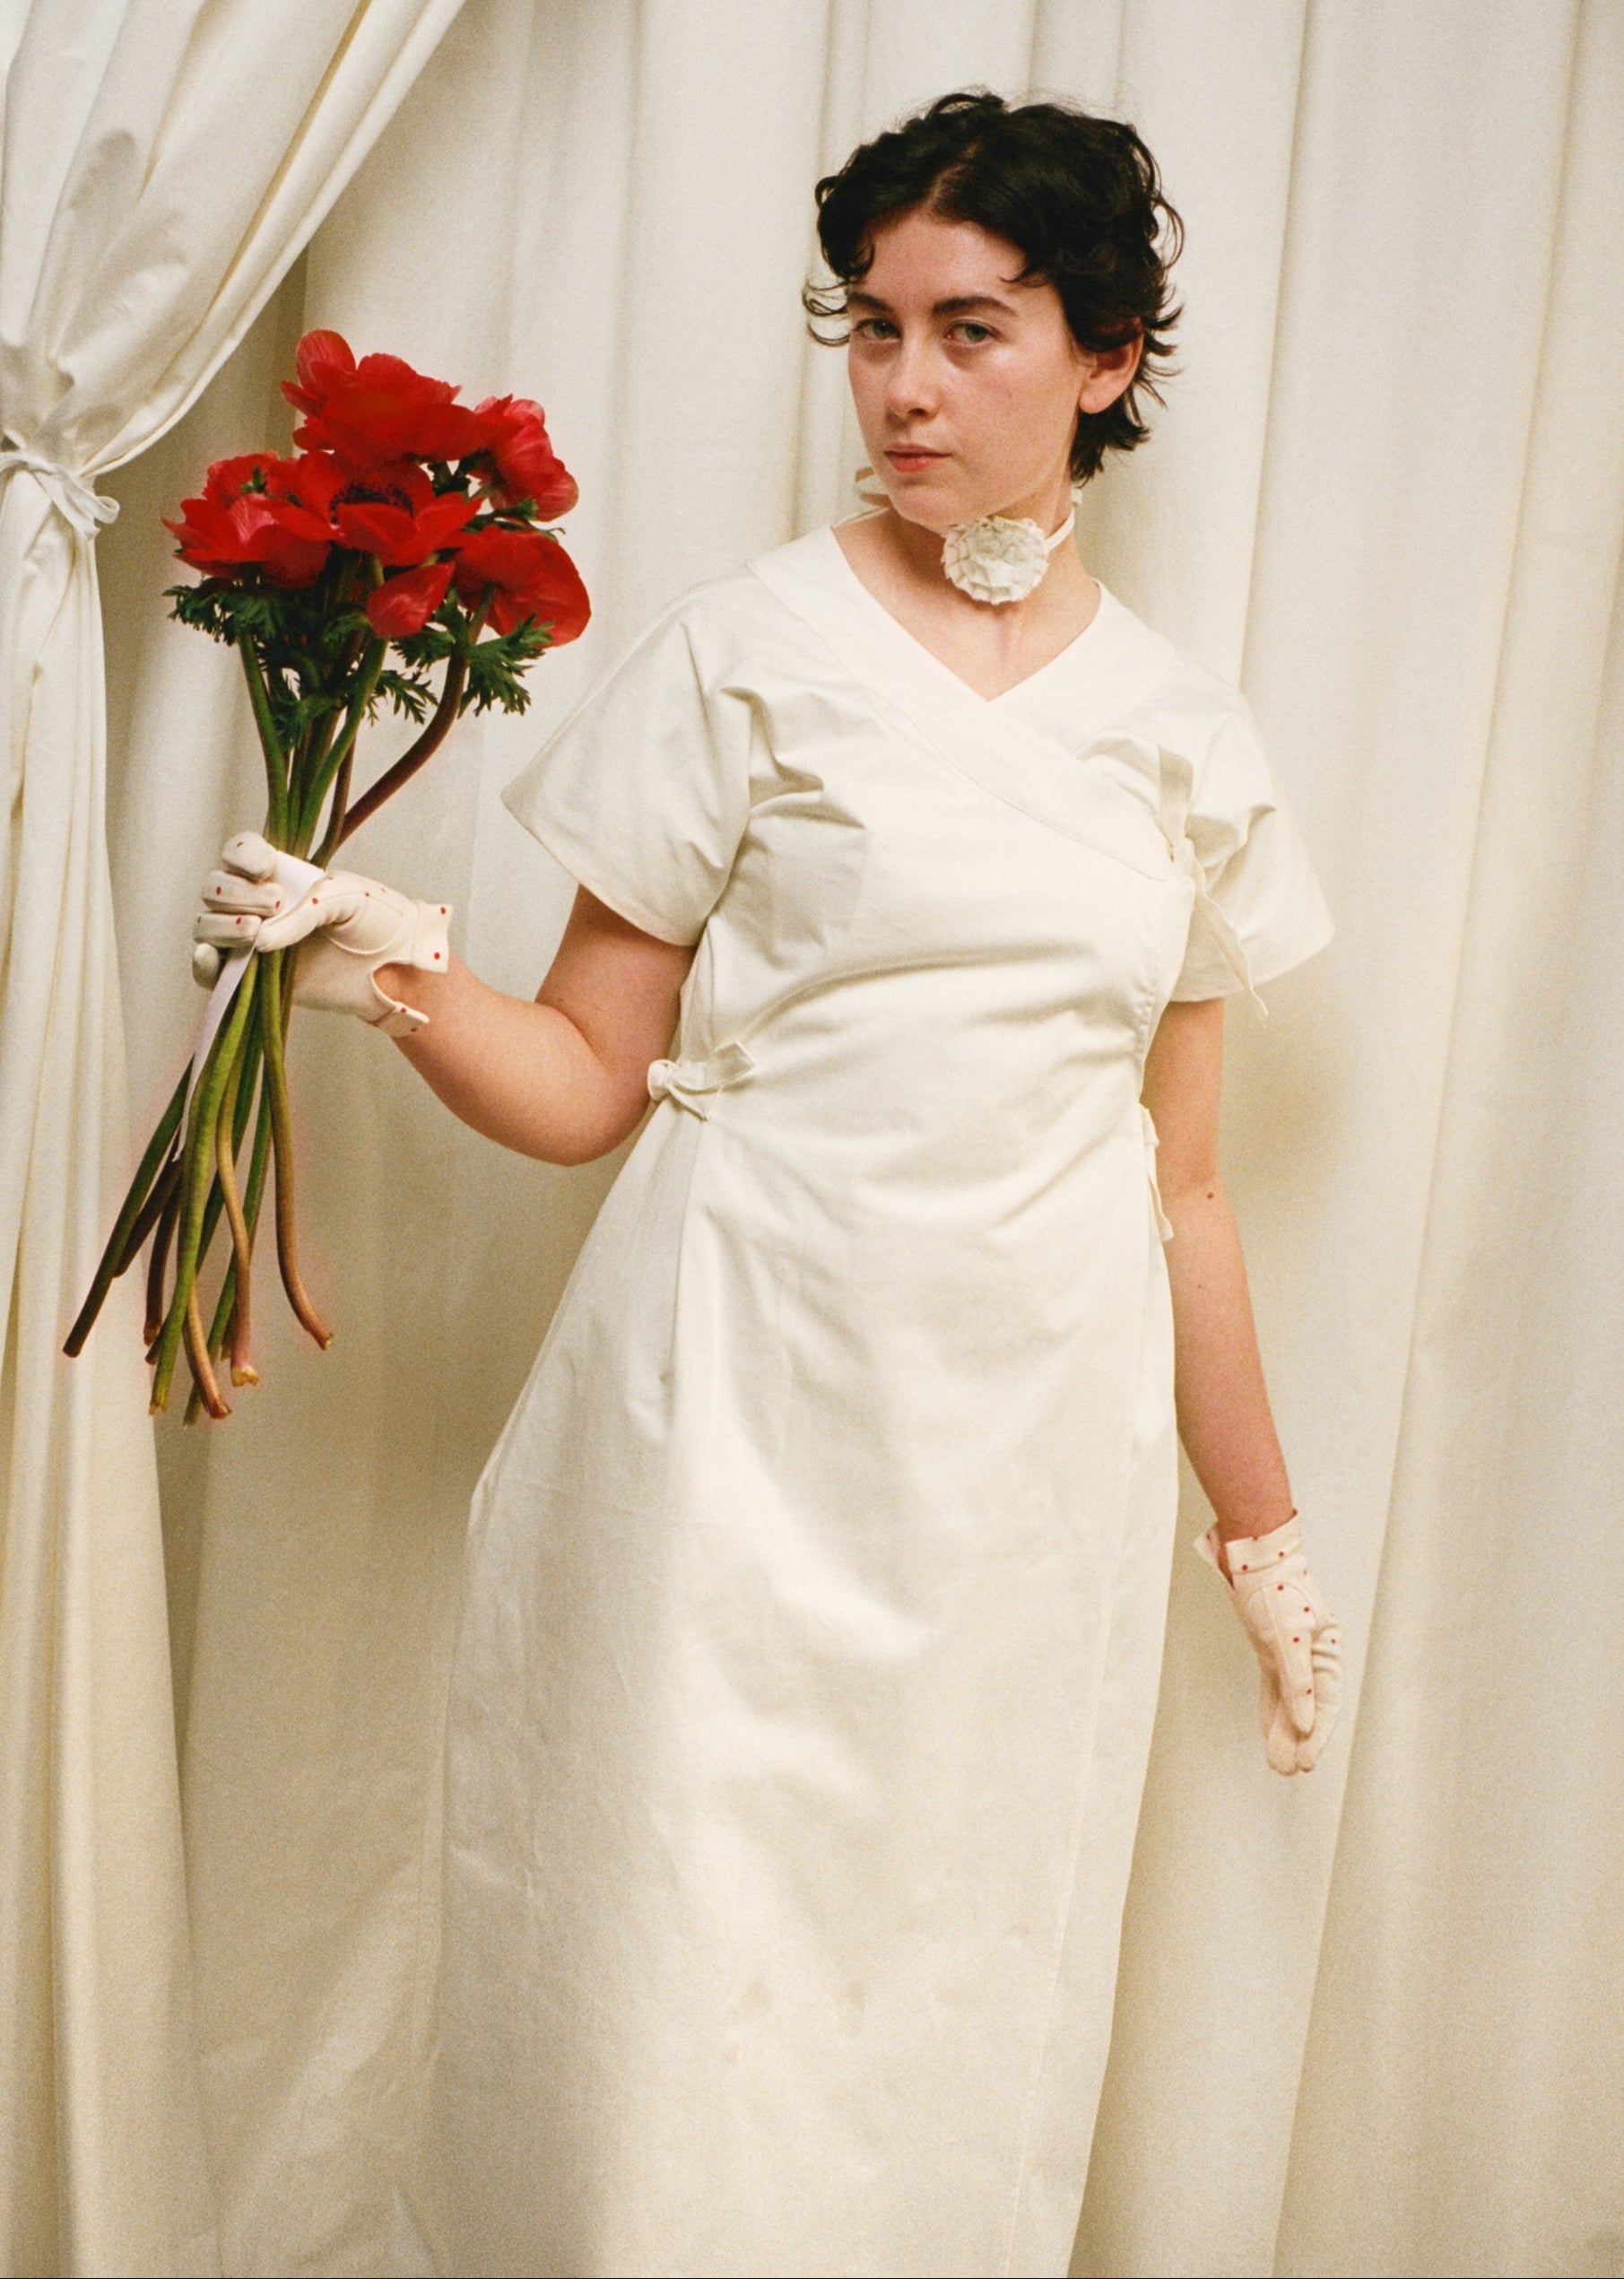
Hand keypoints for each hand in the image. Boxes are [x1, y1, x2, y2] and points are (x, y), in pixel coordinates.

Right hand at [193, 830, 452, 1036]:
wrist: (396, 968)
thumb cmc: (377, 922)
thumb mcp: (345, 898)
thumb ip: (302, 912)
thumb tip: (259, 940)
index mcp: (279, 873)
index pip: (237, 852)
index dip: (241, 855)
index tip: (265, 866)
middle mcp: (257, 903)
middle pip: (214, 888)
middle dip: (236, 893)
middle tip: (275, 902)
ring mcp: (250, 940)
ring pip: (205, 925)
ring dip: (221, 924)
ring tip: (256, 933)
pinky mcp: (250, 978)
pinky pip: (208, 971)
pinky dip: (202, 963)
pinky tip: (212, 956)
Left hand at [1196, 1514, 1341, 1775]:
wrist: (1253, 1559)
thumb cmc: (1276, 1592)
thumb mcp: (1288, 1638)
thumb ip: (1298, 1682)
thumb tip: (1307, 1723)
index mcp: (1326, 1651)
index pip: (1326, 1703)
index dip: (1318, 1735)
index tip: (1307, 1762)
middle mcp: (1313, 1657)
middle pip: (1308, 1708)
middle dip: (1299, 1741)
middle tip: (1289, 1771)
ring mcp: (1292, 1655)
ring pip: (1290, 1703)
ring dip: (1284, 1732)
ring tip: (1278, 1764)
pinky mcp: (1272, 1652)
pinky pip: (1275, 1690)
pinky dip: (1273, 1712)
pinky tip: (1270, 1734)